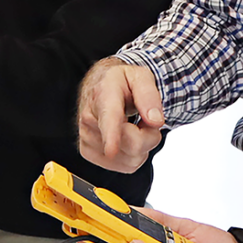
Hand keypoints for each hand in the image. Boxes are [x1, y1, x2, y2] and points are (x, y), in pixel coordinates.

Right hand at [77, 57, 165, 173]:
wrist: (99, 86)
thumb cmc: (120, 82)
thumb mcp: (141, 76)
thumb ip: (149, 96)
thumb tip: (155, 121)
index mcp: (104, 95)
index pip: (109, 119)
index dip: (111, 137)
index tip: (110, 150)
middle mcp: (90, 118)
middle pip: (133, 144)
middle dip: (149, 135)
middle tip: (145, 119)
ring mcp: (86, 138)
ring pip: (131, 159)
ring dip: (141, 146)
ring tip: (132, 126)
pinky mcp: (89, 153)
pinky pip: (126, 166)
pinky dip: (132, 154)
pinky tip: (125, 138)